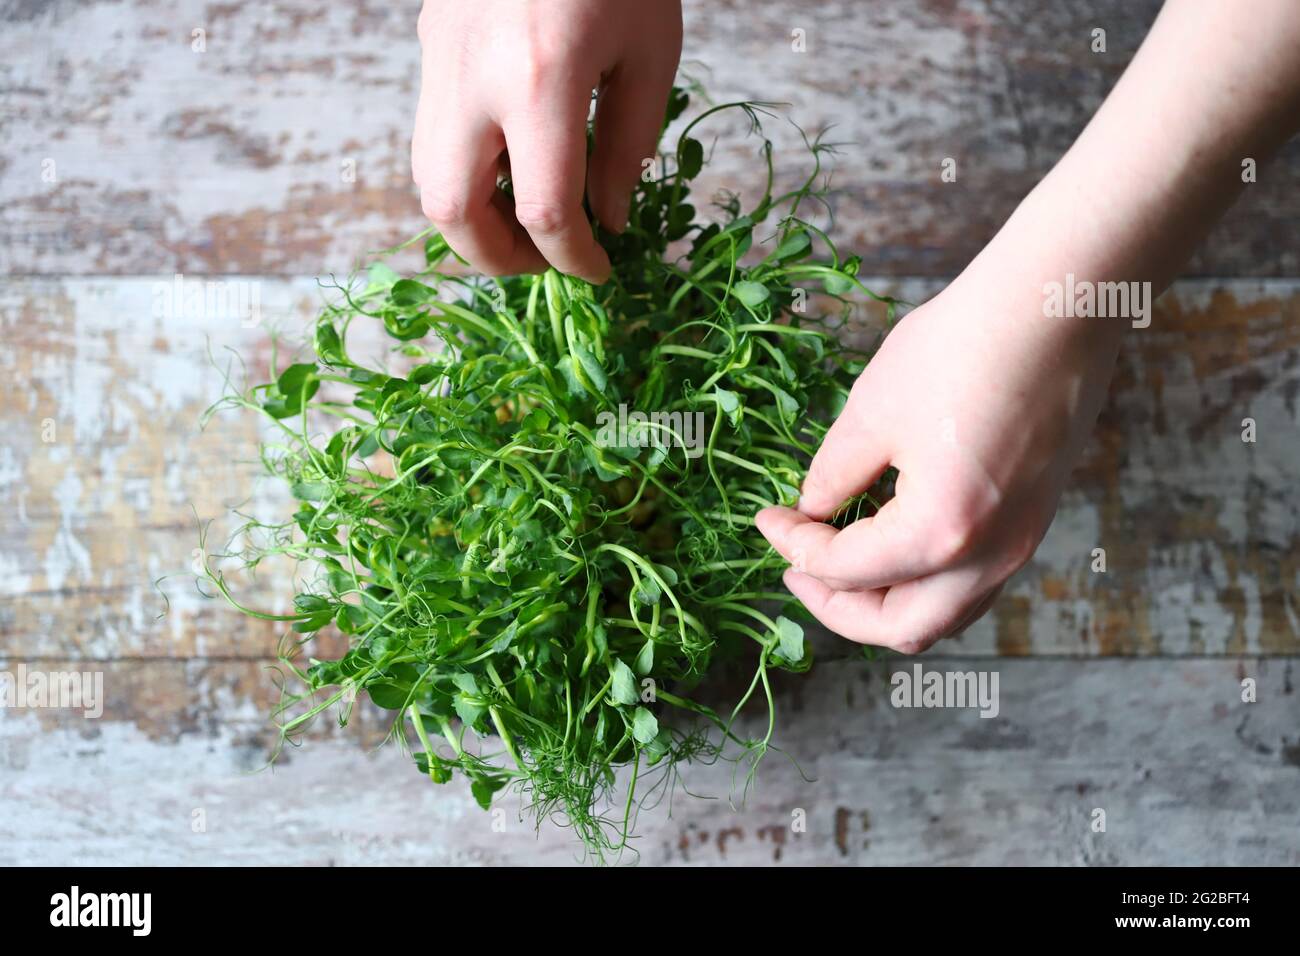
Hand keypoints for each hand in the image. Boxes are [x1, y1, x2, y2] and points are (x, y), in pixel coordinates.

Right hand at [411, 0, 682, 283]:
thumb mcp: (650, 50)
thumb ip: (628, 142)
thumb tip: (608, 218)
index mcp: (539, 82)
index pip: (543, 211)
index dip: (573, 258)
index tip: (598, 269)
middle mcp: (473, 80)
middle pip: (455, 213)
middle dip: (498, 257)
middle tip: (545, 258)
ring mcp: (440, 59)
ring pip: (428, 177)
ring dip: (474, 217)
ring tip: (528, 214)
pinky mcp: (430, 40)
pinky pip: (431, 132)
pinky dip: (464, 169)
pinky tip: (513, 157)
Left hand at [755, 272, 1121, 652]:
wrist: (1055, 304)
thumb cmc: (963, 347)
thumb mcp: (873, 412)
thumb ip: (833, 475)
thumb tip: (810, 511)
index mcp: (941, 533)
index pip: (847, 570)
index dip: (795, 547)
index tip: (767, 518)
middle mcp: (989, 557)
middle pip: (901, 627)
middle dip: (837, 607)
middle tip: (797, 569)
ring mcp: (1021, 543)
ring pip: (944, 615)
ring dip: (884, 603)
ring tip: (840, 564)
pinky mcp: (1034, 520)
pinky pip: (972, 582)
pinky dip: (924, 581)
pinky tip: (892, 536)